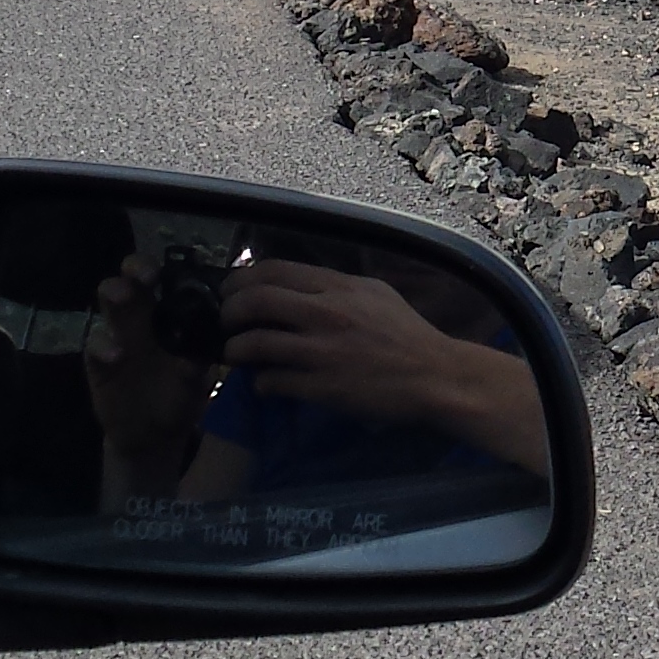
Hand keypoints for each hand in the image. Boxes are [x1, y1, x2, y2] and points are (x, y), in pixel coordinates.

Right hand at [83, 257, 220, 466]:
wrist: (153, 436)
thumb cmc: (178, 397)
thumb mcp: (196, 380)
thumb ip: (198, 361)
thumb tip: (204, 345)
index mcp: (167, 317)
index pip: (163, 280)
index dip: (167, 268)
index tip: (176, 270)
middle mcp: (140, 318)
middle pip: (131, 278)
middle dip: (135, 268)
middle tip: (147, 277)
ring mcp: (116, 335)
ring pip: (108, 300)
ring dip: (114, 292)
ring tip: (123, 298)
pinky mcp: (98, 361)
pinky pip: (94, 344)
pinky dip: (103, 345)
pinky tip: (117, 356)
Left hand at [216, 260, 549, 475]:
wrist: (433, 376)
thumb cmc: (407, 334)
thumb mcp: (376, 294)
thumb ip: (337, 286)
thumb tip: (300, 285)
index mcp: (339, 287)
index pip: (274, 271)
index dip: (241, 278)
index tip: (231, 290)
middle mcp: (325, 314)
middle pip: (256, 301)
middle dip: (229, 311)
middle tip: (225, 321)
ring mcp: (321, 352)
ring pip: (255, 343)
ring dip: (236, 349)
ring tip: (235, 353)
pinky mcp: (320, 387)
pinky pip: (271, 381)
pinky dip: (260, 382)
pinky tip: (264, 383)